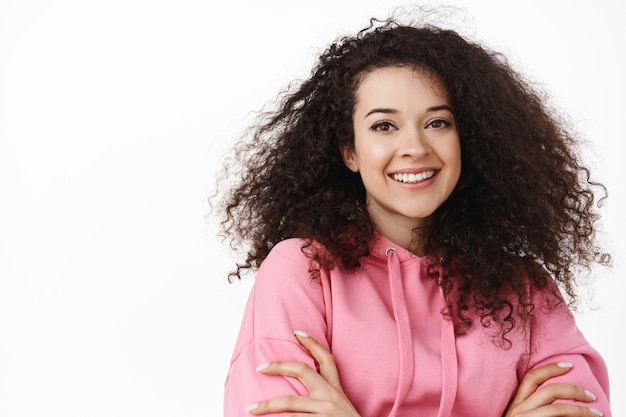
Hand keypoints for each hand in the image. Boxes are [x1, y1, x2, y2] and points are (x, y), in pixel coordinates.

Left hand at [246, 330, 360, 415]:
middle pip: (302, 371)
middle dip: (279, 366)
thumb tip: (299, 385)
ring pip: (290, 403)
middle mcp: (331, 396)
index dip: (312, 343)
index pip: (326, 359)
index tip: (296, 332)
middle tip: (260, 368)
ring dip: (267, 405)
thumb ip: (323, 394)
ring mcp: (325, 411)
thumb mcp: (339, 405)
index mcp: (336, 389)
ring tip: (250, 408)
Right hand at [504, 362, 602, 416]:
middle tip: (590, 395)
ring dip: (581, 410)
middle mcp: (519, 409)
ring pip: (558, 409)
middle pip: (549, 391)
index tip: (568, 365)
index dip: (551, 368)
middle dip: (574, 390)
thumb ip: (533, 407)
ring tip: (596, 413)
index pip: (532, 378)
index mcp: (516, 403)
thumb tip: (561, 400)